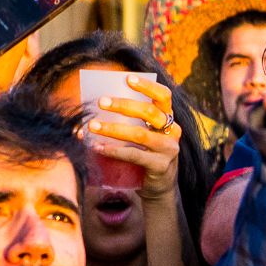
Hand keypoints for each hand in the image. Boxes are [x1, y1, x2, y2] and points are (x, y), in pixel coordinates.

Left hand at [86, 75, 181, 199]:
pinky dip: (114, 150)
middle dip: (123, 105)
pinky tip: (98, 147)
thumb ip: (129, 121)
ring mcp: (168, 149)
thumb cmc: (144, 154)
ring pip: (140, 134)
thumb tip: (93, 108)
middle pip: (149, 112)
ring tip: (92, 126)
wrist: (159, 187)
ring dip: (113, 128)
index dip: (147, 86)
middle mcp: (172, 131)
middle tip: (101, 101)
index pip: (164, 96)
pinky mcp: (161, 167)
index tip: (127, 78)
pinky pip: (135, 156)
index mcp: (168, 118)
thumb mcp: (142, 135)